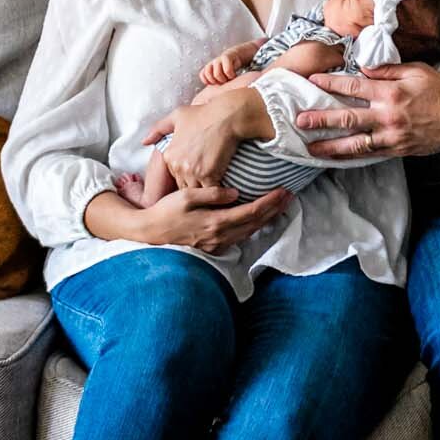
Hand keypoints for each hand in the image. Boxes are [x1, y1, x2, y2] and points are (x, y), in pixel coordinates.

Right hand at [128, 185, 291, 253]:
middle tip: (289, 196)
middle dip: (274, 209)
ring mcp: (217, 245)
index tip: (284, 191)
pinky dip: (252, 227)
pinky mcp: (213, 248)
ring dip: (266, 219)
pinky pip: (239, 237)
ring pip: (249, 232)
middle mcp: (220, 237)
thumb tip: (235, 192)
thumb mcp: (185, 196)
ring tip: (279, 206)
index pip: (251, 212)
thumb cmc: (166, 212)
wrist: (150, 233)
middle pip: (255, 223)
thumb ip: (211, 194)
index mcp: (215, 222)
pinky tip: (257, 219)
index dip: (270, 202)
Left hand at [149, 88, 271, 188]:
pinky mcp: (209, 175)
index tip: (196, 175)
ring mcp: (192, 171)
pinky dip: (215, 193)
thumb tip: (144, 141)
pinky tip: (222, 191)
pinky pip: (209, 192)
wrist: (225, 117)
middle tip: (204, 187)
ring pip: (195, 191)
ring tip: (213, 194)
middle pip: (183, 186)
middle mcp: (177, 165)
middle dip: (193, 186)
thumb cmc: (203, 114)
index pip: (174, 176)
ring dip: (203, 192)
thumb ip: (158, 129)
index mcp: (169, 155)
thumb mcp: (177, 116)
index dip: (186, 176)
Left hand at [199, 40, 261, 86]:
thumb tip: (214, 94)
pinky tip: (234, 75)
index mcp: (209, 66)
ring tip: (229, 79)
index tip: (217, 83)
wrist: (239, 55)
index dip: (208, 81)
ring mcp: (219, 59)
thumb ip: (216, 81)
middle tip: (224, 81)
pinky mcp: (227, 57)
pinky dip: (230, 75)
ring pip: (217, 74)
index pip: (202, 74)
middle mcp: (213, 62)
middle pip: (208, 75)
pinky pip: (227, 70)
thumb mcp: (222, 75)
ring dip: (224, 79)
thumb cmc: (230, 68)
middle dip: (217, 81)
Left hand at [298, 64, 439, 177]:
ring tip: (310, 148)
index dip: (331, 83)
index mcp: (391, 93)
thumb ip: (389, 69)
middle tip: (299, 120)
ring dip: (330, 146)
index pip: (354, 87)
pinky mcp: (396, 150)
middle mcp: (387, 116)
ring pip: (354, 143)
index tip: (312, 81)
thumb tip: (364, 67)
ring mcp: (391, 136)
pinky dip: (350, 157)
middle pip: (347, 118)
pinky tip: (336, 158)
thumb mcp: (417, 71)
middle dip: (320, 120)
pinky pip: (369, 154)